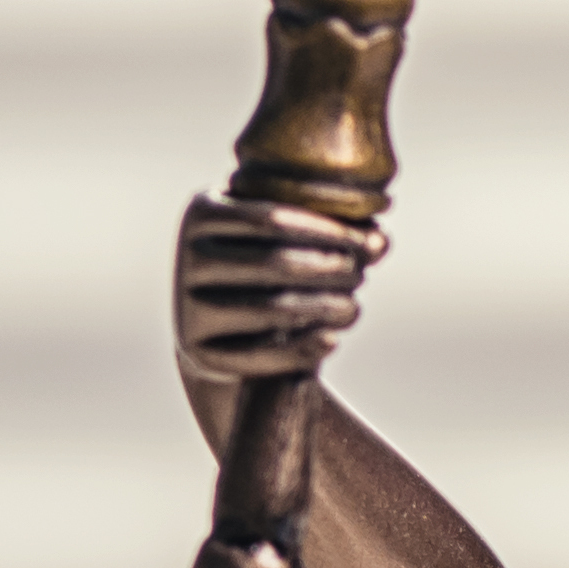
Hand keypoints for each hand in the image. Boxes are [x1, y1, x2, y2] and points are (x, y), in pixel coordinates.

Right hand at [176, 191, 381, 390]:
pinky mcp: (197, 353)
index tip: (372, 244)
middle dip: (331, 268)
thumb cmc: (261, 270)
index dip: (329, 231)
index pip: (274, 217)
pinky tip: (333, 341)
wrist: (216, 328)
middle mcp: (187, 256)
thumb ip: (332, 233)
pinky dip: (301, 349)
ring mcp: (187, 306)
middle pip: (275, 263)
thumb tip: (381, 241)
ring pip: (270, 309)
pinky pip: (257, 355)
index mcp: (201, 212)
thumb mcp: (285, 240)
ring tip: (354, 309)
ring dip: (324, 309)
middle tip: (362, 277)